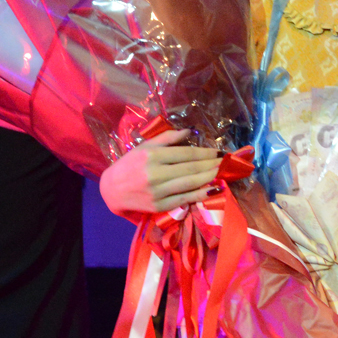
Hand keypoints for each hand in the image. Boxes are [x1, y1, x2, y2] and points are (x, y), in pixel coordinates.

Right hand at [98, 129, 220, 217]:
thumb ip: (167, 138)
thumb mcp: (144, 146)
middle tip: (225, 162)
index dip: (205, 152)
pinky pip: (183, 199)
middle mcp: (155, 173)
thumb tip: (189, 131)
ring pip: (189, 184)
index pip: (185, 153)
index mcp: (152, 155)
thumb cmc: (129, 165)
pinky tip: (211, 189)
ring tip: (221, 173)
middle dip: (210, 165)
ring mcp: (157, 191)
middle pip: (190, 168)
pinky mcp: (158, 206)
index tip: (217, 152)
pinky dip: (199, 194)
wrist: (112, 190)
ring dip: (208, 178)